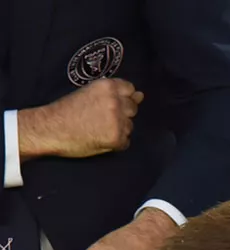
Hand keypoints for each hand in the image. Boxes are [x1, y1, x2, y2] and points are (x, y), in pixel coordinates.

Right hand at [16, 78, 142, 159]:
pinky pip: (126, 142)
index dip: (124, 97)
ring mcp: (117, 121)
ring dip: (120, 129)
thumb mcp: (89, 92)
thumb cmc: (67, 110)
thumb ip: (114, 93)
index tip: (114, 103)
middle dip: (122, 114)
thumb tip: (141, 95)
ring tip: (98, 129)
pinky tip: (100, 139)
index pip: (130, 89)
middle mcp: (115, 102)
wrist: (50, 128)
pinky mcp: (116, 138)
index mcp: (108, 87)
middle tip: (102, 118)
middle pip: (133, 108)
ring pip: (130, 126)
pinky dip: (116, 143)